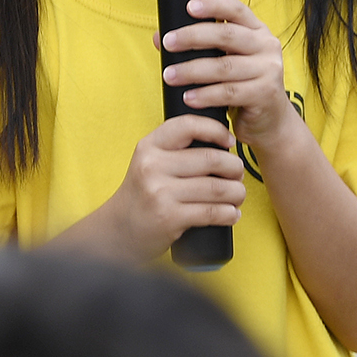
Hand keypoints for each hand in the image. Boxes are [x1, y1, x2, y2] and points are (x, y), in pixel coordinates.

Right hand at [74, 113, 244, 263]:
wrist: (119, 230)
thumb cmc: (142, 195)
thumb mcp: (149, 163)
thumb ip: (176, 150)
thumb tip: (222, 144)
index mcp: (149, 147)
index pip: (188, 126)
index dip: (215, 130)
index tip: (228, 142)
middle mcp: (152, 166)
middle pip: (211, 159)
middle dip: (234, 168)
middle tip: (237, 175)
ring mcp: (160, 192)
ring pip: (217, 188)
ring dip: (236, 193)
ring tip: (237, 196)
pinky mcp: (169, 217)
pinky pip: (212, 212)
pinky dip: (229, 214)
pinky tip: (231, 213)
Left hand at [162, 0, 299, 148]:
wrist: (270, 121)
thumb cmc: (242, 85)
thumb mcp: (224, 61)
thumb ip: (198, 47)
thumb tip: (159, 37)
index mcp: (257, 30)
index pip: (236, 9)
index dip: (213, 4)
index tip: (189, 7)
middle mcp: (266, 45)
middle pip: (227, 35)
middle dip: (193, 37)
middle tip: (168, 43)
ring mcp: (269, 69)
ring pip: (225, 66)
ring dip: (192, 71)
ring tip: (170, 76)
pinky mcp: (266, 93)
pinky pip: (230, 92)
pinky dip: (206, 95)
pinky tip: (189, 98)